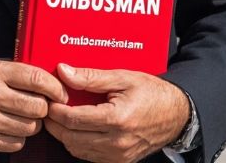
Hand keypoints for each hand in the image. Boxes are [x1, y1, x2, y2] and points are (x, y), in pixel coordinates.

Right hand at [0, 58, 67, 152]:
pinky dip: (18, 138)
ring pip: (29, 127)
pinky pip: (15, 143)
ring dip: (32, 124)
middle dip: (44, 107)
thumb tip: (45, 79)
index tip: (61, 93)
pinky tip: (11, 128)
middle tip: (40, 106)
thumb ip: (12, 71)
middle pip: (37, 106)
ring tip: (23, 117)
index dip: (54, 87)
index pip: (35, 78)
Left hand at [45, 63, 189, 162]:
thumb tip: (64, 71)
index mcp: (117, 119)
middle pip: (70, 137)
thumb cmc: (152, 93)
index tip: (49, 99)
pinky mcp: (119, 161)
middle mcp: (117, 142)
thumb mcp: (123, 78)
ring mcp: (118, 155)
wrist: (176, 114)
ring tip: (60, 117)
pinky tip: (76, 128)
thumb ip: (91, 77)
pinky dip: (77, 143)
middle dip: (54, 123)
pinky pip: (89, 156)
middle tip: (49, 108)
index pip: (73, 119)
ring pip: (76, 150)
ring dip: (64, 135)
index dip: (55, 110)